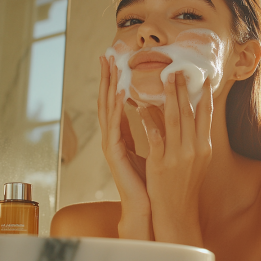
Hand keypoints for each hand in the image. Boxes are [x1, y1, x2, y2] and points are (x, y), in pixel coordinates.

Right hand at [98, 55, 152, 239]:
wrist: (146, 205)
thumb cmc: (150, 178)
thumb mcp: (152, 146)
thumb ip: (150, 128)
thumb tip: (154, 109)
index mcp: (120, 134)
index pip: (116, 102)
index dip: (114, 81)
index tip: (115, 60)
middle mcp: (112, 137)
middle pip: (107, 101)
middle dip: (107, 77)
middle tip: (106, 55)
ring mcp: (110, 145)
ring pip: (107, 110)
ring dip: (108, 87)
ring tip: (109, 67)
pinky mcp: (114, 155)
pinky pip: (114, 128)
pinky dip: (115, 110)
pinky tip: (119, 94)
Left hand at [139, 72, 212, 246]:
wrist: (177, 211)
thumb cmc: (185, 184)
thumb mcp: (197, 160)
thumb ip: (196, 138)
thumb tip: (193, 114)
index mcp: (204, 147)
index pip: (206, 115)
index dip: (205, 95)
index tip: (203, 78)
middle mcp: (194, 149)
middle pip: (189, 113)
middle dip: (183, 89)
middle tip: (177, 69)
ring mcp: (178, 156)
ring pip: (173, 120)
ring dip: (168, 97)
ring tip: (164, 79)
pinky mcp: (161, 163)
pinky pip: (155, 137)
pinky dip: (149, 121)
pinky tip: (142, 107)